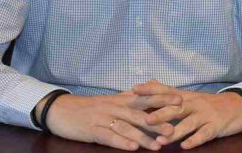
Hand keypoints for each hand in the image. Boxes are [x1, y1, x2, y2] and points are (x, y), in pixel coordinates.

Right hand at [42, 93, 179, 150]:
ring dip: (143, 137)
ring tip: (158, 145)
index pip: (144, 97)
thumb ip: (128, 99)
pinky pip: (109, 137)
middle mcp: (114, 107)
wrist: (60, 110)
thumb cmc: (88, 107)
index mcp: (119, 99)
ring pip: (127, 127)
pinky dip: (121, 142)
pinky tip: (132, 149)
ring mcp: (104, 118)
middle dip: (158, 120)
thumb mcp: (109, 101)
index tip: (180, 99)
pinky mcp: (93, 130)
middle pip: (139, 112)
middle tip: (175, 127)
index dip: (162, 98)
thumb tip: (147, 94)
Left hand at [133, 80, 241, 149]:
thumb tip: (148, 81)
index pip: (166, 91)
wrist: (238, 105)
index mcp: (185, 96)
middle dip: (160, 114)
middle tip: (146, 120)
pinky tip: (185, 146)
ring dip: (174, 132)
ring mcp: (205, 114)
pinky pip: (204, 133)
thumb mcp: (188, 95)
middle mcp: (194, 103)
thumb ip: (168, 90)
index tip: (134, 89)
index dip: (151, 90)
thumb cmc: (208, 103)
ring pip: (188, 123)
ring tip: (161, 139)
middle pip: (175, 108)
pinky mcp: (215, 126)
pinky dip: (195, 139)